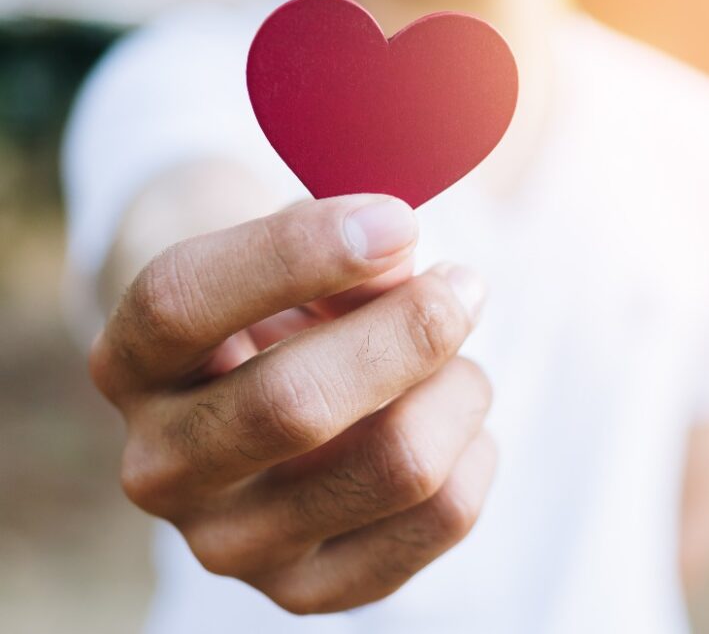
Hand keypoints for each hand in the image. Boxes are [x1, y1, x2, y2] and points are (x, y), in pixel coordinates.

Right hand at [90, 195, 495, 613]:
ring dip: (457, 388)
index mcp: (132, 364)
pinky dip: (475, 448)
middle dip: (411, 329)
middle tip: (464, 286)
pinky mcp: (312, 591)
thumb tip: (413, 281)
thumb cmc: (282, 307)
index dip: (298, 253)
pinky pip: (445, 514)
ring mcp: (232, 546)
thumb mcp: (292, 254)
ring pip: (397, 464)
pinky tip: (451, 424)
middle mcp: (161, 468)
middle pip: (295, 403)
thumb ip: (341, 255)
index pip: (183, 302)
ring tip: (455, 362)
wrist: (270, 396)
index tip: (399, 219)